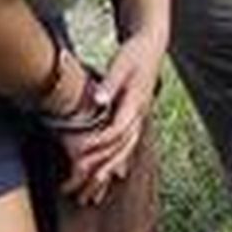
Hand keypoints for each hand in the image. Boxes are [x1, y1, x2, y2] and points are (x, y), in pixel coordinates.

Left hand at [60, 30, 163, 204]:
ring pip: (128, 149)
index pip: (117, 131)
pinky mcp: (136, 115)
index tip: (79, 156)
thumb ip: (110, 84)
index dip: (98, 145)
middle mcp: (140, 113)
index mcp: (136, 102)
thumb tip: (98, 101)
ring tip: (96, 187)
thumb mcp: (121, 64)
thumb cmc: (134, 53)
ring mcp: (140, 116)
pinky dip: (120, 159)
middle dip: (105, 167)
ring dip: (111, 169)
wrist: (152, 45)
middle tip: (86, 184)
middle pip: (124, 147)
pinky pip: (129, 143)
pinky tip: (112, 172)